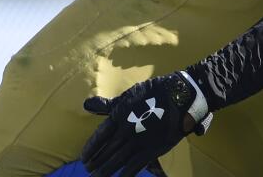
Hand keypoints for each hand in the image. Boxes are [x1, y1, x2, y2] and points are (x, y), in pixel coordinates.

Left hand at [81, 71, 212, 176]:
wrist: (178, 97)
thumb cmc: (152, 93)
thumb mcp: (127, 96)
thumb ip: (107, 105)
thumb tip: (87, 105)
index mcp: (119, 115)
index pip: (100, 136)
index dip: (91, 148)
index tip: (84, 157)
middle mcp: (126, 130)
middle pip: (107, 151)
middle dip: (97, 162)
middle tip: (88, 171)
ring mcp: (139, 141)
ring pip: (118, 160)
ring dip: (106, 170)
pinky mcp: (152, 149)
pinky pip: (135, 165)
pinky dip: (125, 174)